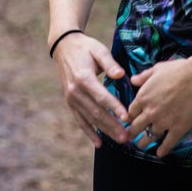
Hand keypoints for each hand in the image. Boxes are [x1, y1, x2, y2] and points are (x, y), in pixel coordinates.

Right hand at [51, 31, 129, 146]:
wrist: (64, 47)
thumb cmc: (85, 48)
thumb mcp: (98, 50)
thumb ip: (109, 63)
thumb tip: (120, 74)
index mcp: (83, 78)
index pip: (101, 96)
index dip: (114, 108)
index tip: (127, 117)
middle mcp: (75, 91)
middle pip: (96, 112)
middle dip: (112, 125)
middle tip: (127, 136)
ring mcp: (71, 99)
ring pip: (90, 119)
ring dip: (105, 131)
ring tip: (119, 139)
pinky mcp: (70, 102)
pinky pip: (80, 120)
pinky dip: (89, 132)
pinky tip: (99, 143)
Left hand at [127, 57, 191, 158]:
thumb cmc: (178, 71)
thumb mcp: (156, 69)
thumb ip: (143, 76)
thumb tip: (133, 80)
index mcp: (143, 97)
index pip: (130, 112)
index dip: (129, 117)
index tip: (129, 121)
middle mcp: (150, 112)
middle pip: (136, 127)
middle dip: (131, 133)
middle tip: (129, 137)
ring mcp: (163, 122)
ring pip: (149, 136)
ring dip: (143, 142)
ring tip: (141, 145)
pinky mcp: (178, 128)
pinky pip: (168, 143)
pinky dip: (163, 150)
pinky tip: (159, 154)